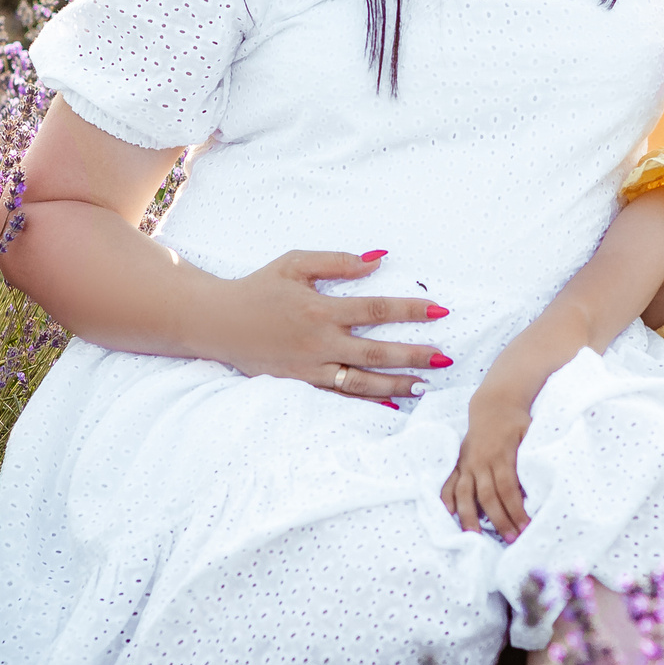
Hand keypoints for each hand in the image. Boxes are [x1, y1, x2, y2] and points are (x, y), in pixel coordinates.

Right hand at [204, 251, 448, 400]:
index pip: (376, 310)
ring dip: (397, 384)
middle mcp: (320, 342)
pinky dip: (367, 402)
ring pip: (362, 382)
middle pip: (377, 352)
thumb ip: (337, 262)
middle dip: (414, 355)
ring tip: (425, 384)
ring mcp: (311, 368)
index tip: (439, 310)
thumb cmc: (259, 288)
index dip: (410, 310)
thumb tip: (377, 259)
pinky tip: (391, 404)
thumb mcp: (294, 263)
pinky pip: (340, 396)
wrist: (218, 322)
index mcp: (321, 309)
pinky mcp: (302, 383)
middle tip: (445, 357)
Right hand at [441, 394, 531, 540]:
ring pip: (466, 493)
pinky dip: (447, 498)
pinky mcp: (459, 464)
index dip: (517, 510)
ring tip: (475, 536)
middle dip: (500, 519)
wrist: (494, 405)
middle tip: (511, 539)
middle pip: (489, 496)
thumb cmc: (517, 423)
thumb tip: (539, 487)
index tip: (526, 527)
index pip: (509, 489)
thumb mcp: (530, 434)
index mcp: (502, 455)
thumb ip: (531, 458)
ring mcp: (468, 463)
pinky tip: (448, 514)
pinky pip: (450, 483)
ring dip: (470, 516)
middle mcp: (482, 461)